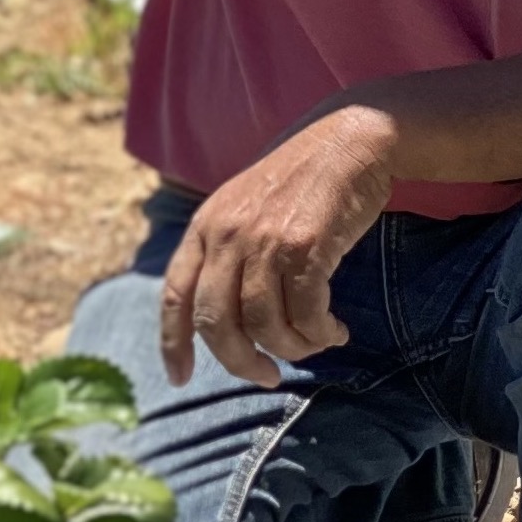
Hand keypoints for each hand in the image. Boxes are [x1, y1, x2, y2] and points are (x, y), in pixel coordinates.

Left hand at [159, 106, 396, 386]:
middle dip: (239, 361)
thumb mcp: (242, 209)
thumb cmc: (298, 185)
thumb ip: (225, 255)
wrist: (349, 141)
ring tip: (313, 344)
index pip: (174, 295)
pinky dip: (320, 333)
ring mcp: (265, 240)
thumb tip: (221, 323)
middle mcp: (226, 235)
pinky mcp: (307, 246)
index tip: (179, 379)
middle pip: (216, 322)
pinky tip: (334, 331)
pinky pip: (306, 313)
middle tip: (265, 376)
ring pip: (264, 324)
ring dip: (291, 349)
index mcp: (203, 228)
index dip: (172, 343)